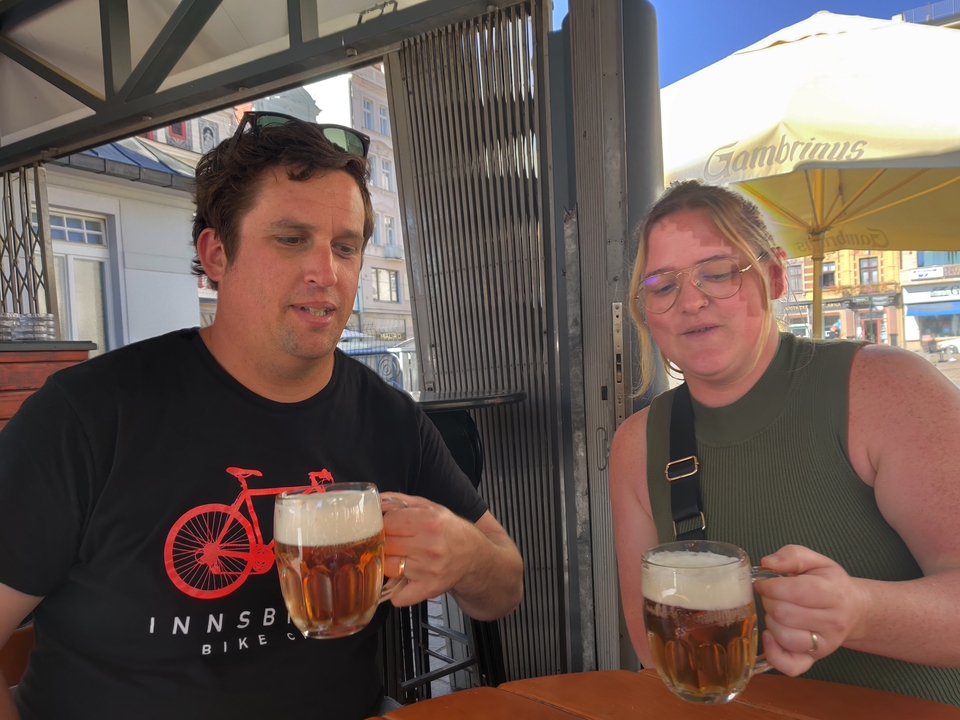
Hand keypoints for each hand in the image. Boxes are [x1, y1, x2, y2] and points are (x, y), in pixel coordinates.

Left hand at [380, 492, 479, 606]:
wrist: (473, 554)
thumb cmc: (447, 529)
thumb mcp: (427, 506)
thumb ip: (398, 501)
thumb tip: (373, 504)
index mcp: (428, 521)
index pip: (387, 523)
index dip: (383, 524)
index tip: (387, 527)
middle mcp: (429, 545)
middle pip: (386, 545)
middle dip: (385, 543)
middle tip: (393, 542)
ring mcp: (428, 570)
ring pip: (387, 568)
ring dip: (389, 564)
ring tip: (400, 558)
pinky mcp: (428, 589)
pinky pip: (398, 597)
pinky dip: (395, 592)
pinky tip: (402, 580)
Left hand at [755, 545, 867, 675]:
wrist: (853, 610)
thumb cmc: (829, 584)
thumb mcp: (815, 561)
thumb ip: (792, 555)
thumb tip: (768, 562)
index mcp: (833, 594)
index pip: (797, 592)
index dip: (771, 586)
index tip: (764, 582)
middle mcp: (832, 622)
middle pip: (786, 614)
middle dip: (769, 602)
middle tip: (771, 597)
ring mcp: (824, 645)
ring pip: (785, 638)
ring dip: (771, 623)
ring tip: (776, 613)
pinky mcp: (814, 660)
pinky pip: (789, 666)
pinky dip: (773, 654)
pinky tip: (769, 637)